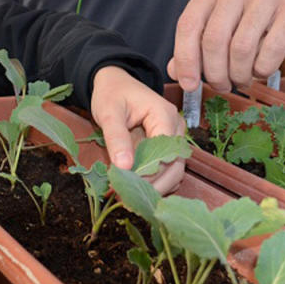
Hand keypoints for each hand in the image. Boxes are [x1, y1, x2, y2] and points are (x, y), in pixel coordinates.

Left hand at [90, 65, 185, 193]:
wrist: (115, 83)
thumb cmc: (112, 94)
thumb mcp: (109, 112)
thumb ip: (116, 138)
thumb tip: (124, 167)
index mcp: (164, 115)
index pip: (164, 153)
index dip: (148, 173)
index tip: (127, 186)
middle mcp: (176, 127)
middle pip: (175, 166)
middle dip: (154, 186)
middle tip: (128, 200)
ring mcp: (174, 138)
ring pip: (174, 171)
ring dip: (155, 187)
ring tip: (130, 199)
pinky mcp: (167, 146)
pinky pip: (167, 169)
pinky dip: (154, 182)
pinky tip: (135, 190)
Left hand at [168, 0, 284, 92]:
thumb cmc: (259, 18)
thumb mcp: (225, 25)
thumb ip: (197, 45)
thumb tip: (176, 72)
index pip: (188, 24)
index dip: (185, 59)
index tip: (188, 84)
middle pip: (213, 40)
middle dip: (214, 73)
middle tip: (221, 86)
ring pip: (240, 48)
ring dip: (239, 74)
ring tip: (242, 79)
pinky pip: (271, 51)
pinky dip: (263, 69)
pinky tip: (262, 70)